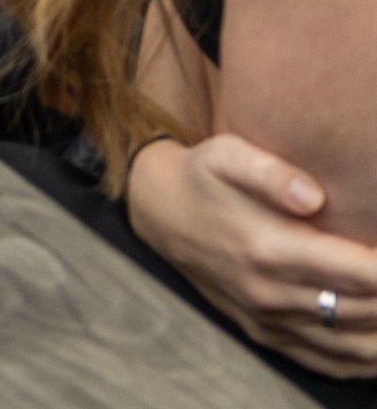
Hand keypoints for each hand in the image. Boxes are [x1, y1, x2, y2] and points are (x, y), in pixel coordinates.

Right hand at [129, 134, 376, 376]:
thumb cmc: (204, 177)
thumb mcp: (226, 155)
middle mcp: (271, 292)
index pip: (358, 272)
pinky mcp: (266, 336)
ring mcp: (269, 320)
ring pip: (353, 344)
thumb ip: (270, 171)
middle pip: (364, 309)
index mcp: (268, 247)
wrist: (161, 213)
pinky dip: (365, 362)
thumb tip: (314, 196)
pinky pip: (327, 362)